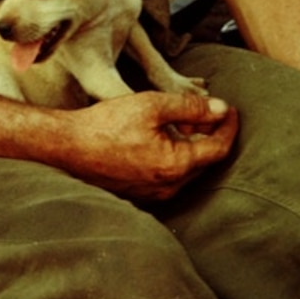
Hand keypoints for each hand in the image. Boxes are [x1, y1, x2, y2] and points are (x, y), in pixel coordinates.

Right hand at [62, 91, 237, 201]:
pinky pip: (170, 175)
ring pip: (187, 169)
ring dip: (192, 145)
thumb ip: (190, 107)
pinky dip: (176, 155)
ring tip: (185, 120)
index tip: (230, 109)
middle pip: (205, 161)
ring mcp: (154, 193)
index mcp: (175, 166)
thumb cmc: (107, 125)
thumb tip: (220, 109)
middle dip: (211, 134)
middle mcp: (169, 186)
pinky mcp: (142, 193)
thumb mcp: (152, 105)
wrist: (69, 147)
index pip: (218, 149)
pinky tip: (164, 137)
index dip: (228, 126)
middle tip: (207, 110)